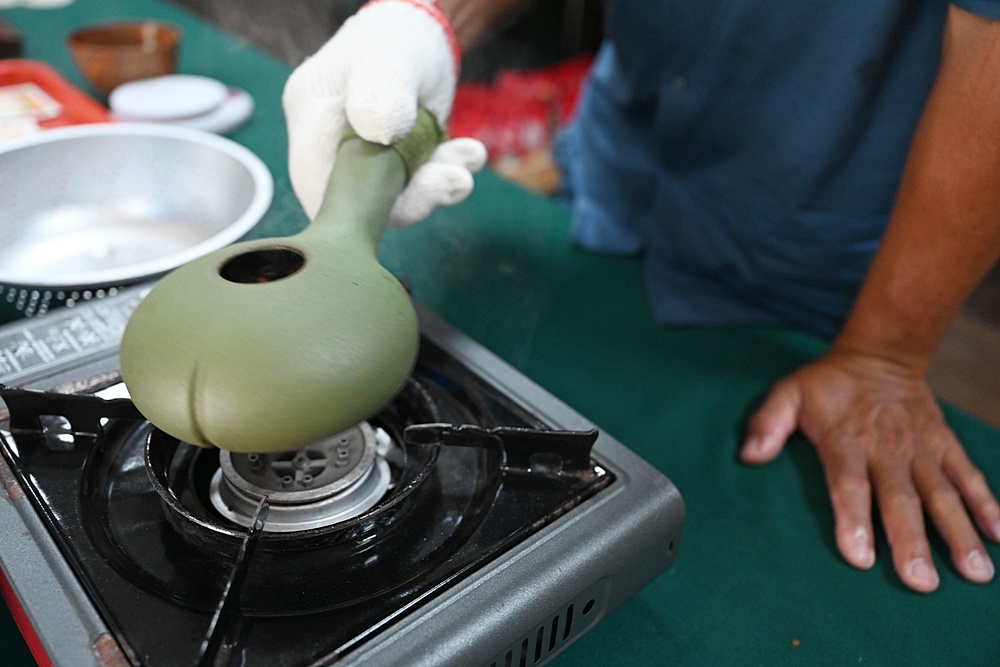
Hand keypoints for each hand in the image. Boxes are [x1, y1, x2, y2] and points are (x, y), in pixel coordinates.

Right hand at [283, 0, 487, 225]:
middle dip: (414, 196)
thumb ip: (382, 90)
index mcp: (310, 121)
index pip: (321, 185)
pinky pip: (415, 183)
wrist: (419, 33)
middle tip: (457, 179)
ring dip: (437, 183)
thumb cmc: (395, 37)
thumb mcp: (388, 55)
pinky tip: (470, 153)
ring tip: (469, 158)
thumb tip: (378, 132)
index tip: (418, 188)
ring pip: (394, 195)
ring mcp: (363, 158)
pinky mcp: (392, 164)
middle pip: (360, 198)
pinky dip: (445, 172)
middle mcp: (330, 147)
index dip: (364, 203)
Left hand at [740, 348, 999, 591]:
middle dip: (911, 541)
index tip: (860, 556)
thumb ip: (767, 423)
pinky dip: (986, 503)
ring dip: (959, 532)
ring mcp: (921, 448)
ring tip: (973, 572)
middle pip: (900, 499)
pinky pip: (968, 475)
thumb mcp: (787, 393)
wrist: (879, 355)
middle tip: (921, 582)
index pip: (849, 483)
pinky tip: (999, 535)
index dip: (853, 519)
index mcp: (846, 440)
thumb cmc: (826, 385)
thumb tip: (748, 456)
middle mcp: (887, 448)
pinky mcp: (944, 445)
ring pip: (942, 493)